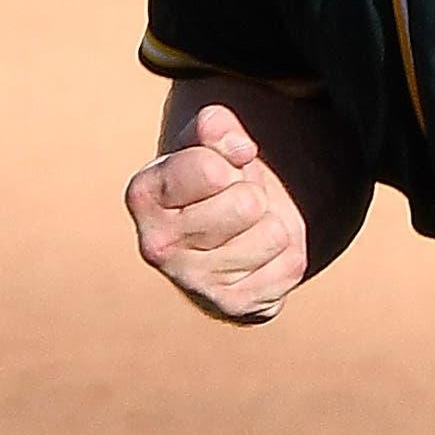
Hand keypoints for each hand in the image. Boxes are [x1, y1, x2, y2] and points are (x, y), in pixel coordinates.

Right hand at [124, 102, 308, 322]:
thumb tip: (240, 149)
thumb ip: (217, 127)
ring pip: (273, 234)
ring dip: (270, 224)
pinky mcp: (233, 307)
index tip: (217, 170)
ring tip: (245, 228)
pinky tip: (257, 256)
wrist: (223, 235)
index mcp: (143, 195)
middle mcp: (157, 246)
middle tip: (233, 201)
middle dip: (252, 193)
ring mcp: (194, 283)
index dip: (230, 160)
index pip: (211, 169)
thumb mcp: (208, 141)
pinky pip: (290, 265)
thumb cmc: (211, 179)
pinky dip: (285, 254)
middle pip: (247, 204)